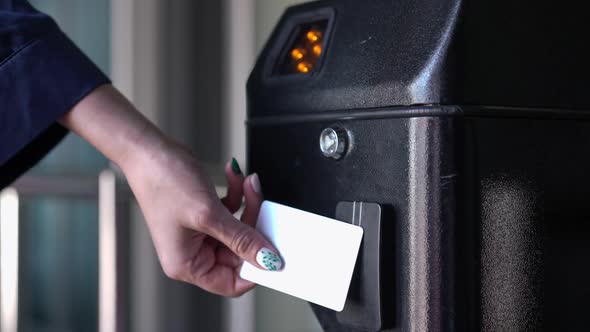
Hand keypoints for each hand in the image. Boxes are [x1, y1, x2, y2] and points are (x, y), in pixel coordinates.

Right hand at [60, 85, 281, 295]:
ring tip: (248, 183)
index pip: (231, 282)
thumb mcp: (209, 214)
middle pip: (239, 253)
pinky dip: (237, 195)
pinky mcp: (203, 215)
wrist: (149, 150)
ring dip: (247, 204)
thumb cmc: (164, 182)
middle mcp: (192, 253)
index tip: (274, 251)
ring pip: (238, 229)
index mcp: (187, 264)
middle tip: (259, 202)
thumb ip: (241, 239)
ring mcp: (198, 234)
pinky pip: (230, 212)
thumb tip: (267, 260)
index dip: (254, 268)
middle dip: (252, 225)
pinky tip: (234, 177)